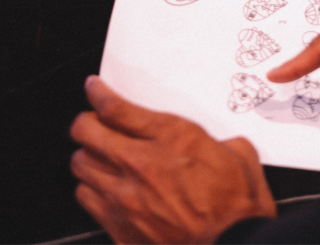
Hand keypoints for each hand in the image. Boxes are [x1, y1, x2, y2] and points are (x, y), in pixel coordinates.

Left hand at [70, 76, 275, 244]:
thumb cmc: (237, 206)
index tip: (94, 88)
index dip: (98, 93)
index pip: (115, 108)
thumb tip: (210, 141)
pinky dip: (94, 191)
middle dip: (86, 123)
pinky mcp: (121, 231)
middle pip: (86, 134)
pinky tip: (106, 190)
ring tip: (100, 157)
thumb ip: (212, 139)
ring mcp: (126, 201)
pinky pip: (89, 203)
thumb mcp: (237, 153)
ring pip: (81, 167)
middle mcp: (140, 166)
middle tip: (93, 122)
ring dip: (89, 158)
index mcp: (170, 139)